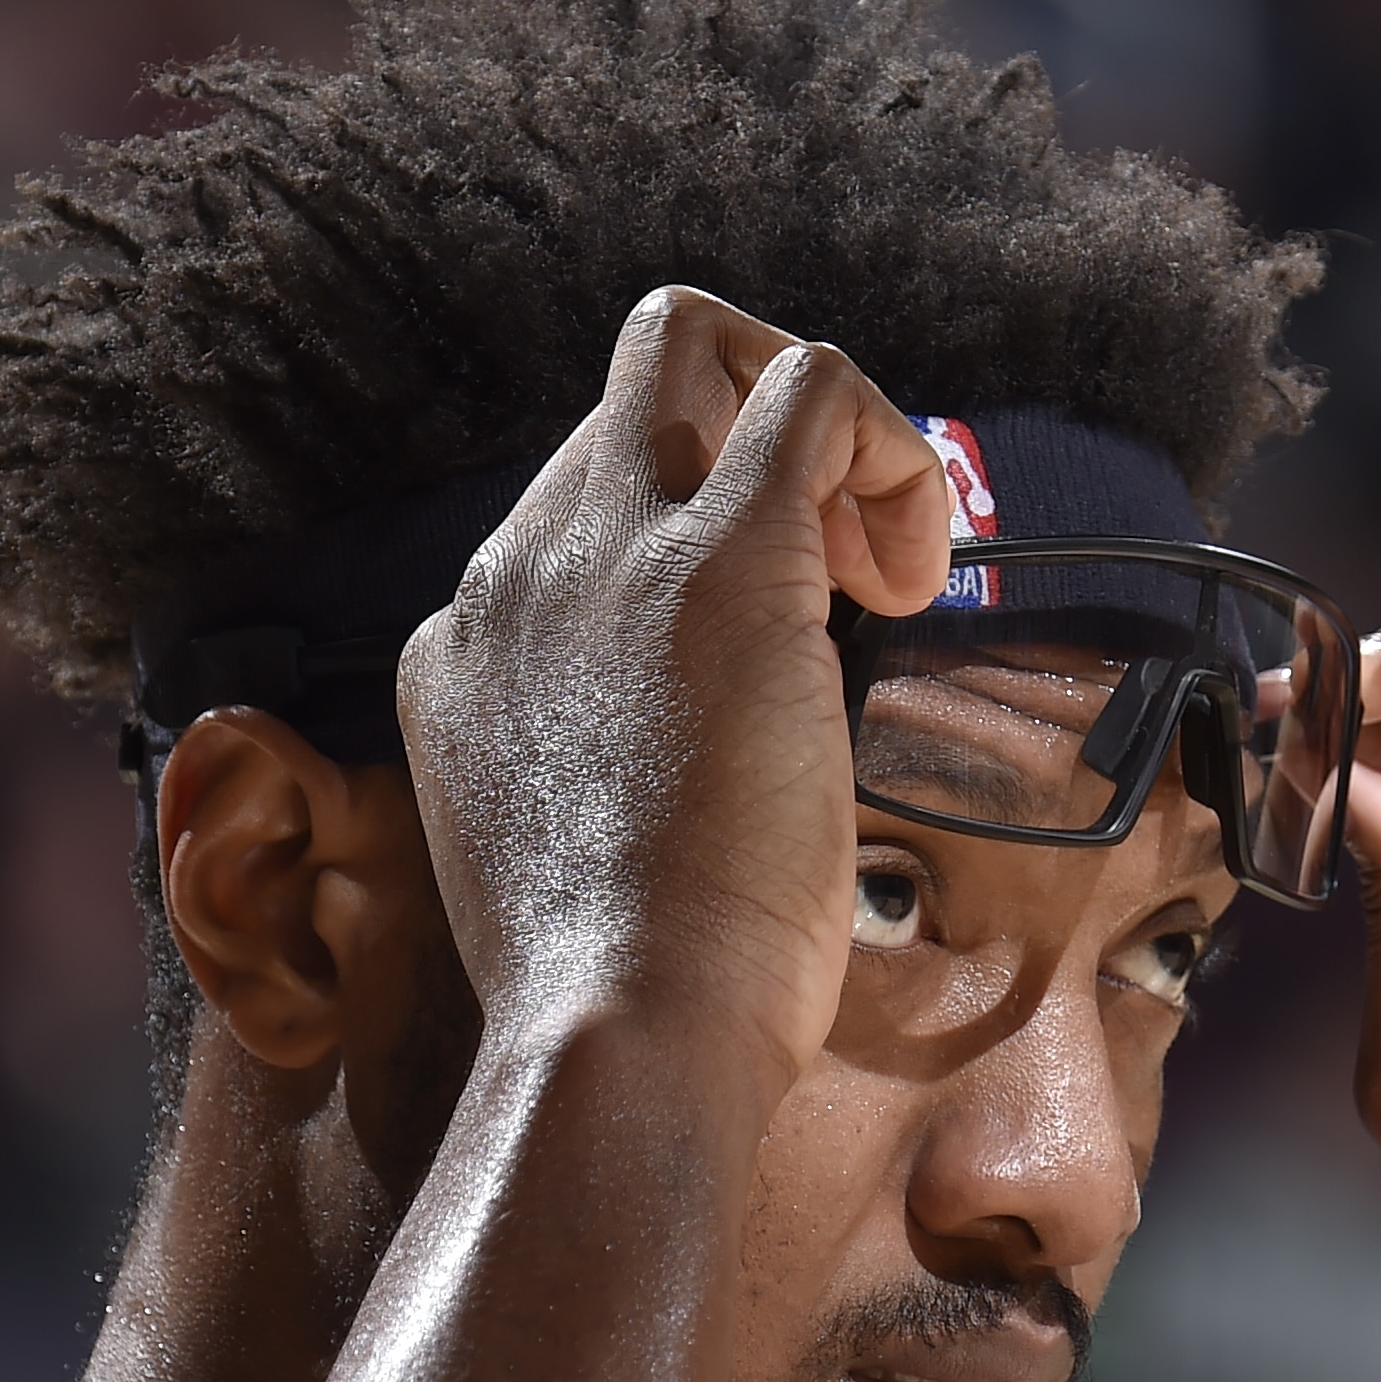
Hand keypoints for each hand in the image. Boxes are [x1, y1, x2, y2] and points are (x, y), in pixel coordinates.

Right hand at [398, 287, 953, 1088]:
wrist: (619, 1036)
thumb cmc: (631, 1008)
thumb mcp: (579, 875)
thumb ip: (615, 791)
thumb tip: (709, 783)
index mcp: (467, 657)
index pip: (577, 526)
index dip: (689, 556)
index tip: (769, 664)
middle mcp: (513, 580)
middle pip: (620, 397)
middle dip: (738, 438)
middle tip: (835, 569)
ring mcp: (603, 555)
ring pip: (692, 345)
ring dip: (811, 428)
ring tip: (879, 570)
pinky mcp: (718, 559)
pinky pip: (807, 387)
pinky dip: (886, 447)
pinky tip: (913, 573)